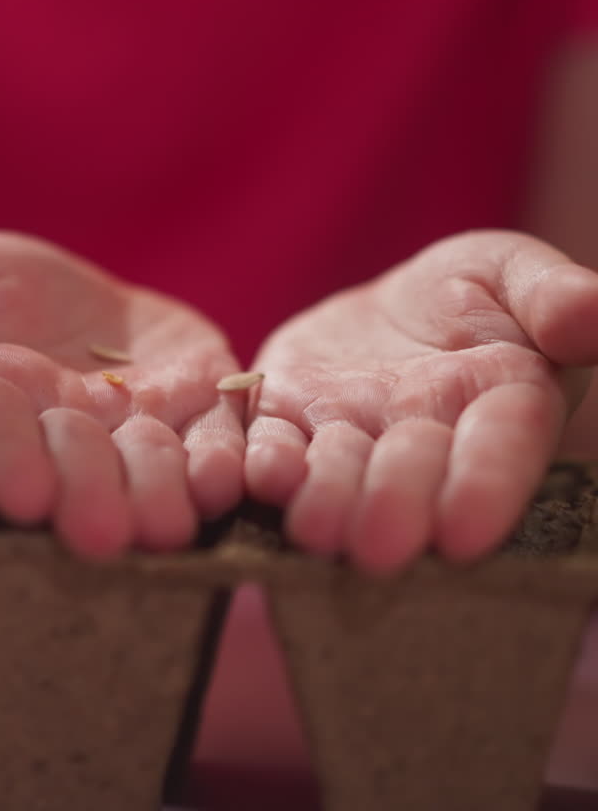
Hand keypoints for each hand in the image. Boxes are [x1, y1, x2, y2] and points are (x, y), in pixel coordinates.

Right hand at [0, 232, 243, 556]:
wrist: (74, 306)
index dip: (8, 463)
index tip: (21, 493)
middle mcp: (69, 439)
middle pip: (81, 472)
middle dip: (93, 499)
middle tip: (103, 534)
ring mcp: (141, 430)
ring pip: (155, 468)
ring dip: (163, 495)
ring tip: (169, 523)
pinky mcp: (206, 407)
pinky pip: (221, 438)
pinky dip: (228, 459)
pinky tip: (236, 476)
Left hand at [244, 231, 597, 571]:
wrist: (395, 308)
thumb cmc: (475, 292)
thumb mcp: (517, 273)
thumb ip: (553, 295)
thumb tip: (593, 312)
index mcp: (503, 405)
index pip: (501, 447)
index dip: (486, 486)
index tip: (468, 530)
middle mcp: (426, 438)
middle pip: (413, 474)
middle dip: (396, 507)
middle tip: (378, 548)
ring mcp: (354, 437)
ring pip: (341, 474)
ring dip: (328, 502)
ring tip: (316, 529)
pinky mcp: (290, 423)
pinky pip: (274, 446)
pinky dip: (266, 463)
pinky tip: (257, 474)